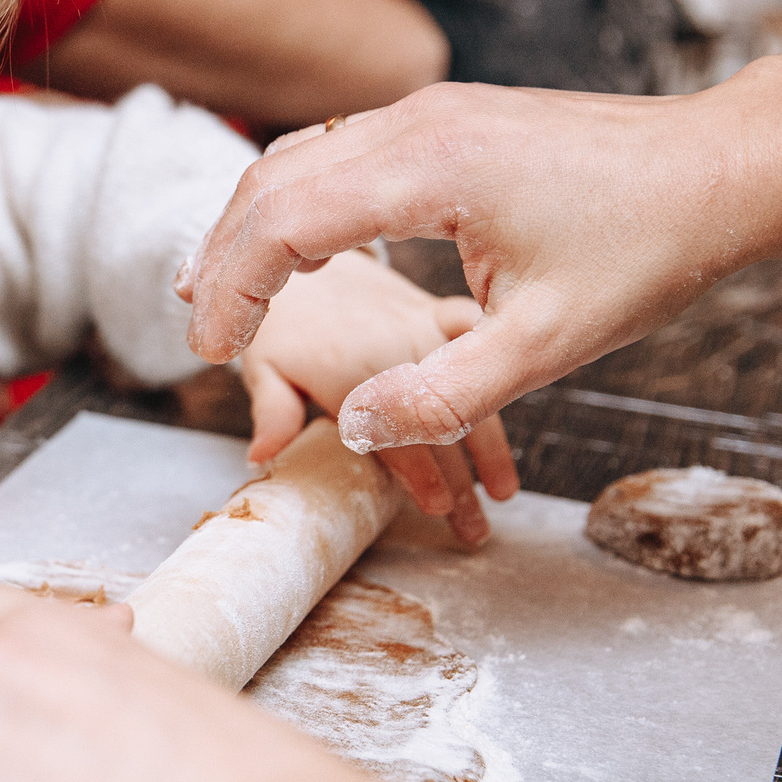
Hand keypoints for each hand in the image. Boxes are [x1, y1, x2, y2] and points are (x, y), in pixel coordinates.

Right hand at [177, 0, 781, 451]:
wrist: (724, 168)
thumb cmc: (649, 248)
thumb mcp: (548, 344)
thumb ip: (444, 395)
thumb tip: (357, 428)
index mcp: (430, 170)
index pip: (284, 224)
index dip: (236, 292)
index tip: (215, 352)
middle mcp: (417, 124)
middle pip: (273, 179)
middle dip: (225, 255)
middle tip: (204, 332)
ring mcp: (431, 111)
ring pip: (302, 154)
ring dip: (253, 221)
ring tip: (223, 289)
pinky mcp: (449, 116)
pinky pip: (341, 148)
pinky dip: (298, 196)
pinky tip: (299, 243)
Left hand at [234, 251, 516, 543]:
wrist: (297, 249)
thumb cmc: (282, 323)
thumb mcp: (264, 365)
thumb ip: (272, 411)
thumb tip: (261, 457)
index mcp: (351, 373)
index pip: (395, 440)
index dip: (420, 479)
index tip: (438, 510)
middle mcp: (394, 351)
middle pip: (437, 429)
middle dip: (461, 486)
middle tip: (475, 532)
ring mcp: (422, 330)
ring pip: (468, 392)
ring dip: (490, 444)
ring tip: (504, 492)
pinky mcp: (438, 313)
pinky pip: (476, 342)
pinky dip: (498, 368)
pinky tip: (520, 394)